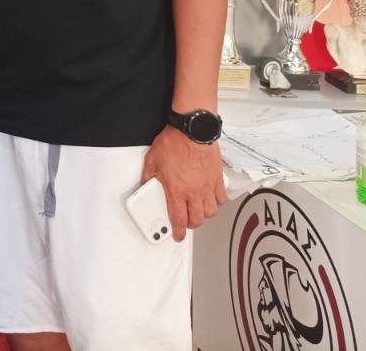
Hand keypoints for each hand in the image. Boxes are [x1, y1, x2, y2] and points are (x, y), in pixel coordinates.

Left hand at [141, 125, 226, 241]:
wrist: (192, 130)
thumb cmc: (174, 142)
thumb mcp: (152, 160)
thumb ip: (148, 176)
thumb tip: (145, 185)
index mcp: (176, 190)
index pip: (178, 218)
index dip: (178, 231)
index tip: (177, 235)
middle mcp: (194, 191)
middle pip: (197, 219)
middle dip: (190, 224)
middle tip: (186, 221)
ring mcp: (207, 186)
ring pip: (210, 211)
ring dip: (204, 214)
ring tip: (197, 210)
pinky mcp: (217, 178)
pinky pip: (221, 198)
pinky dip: (216, 202)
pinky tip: (210, 198)